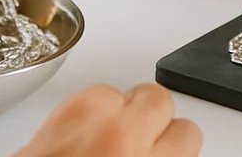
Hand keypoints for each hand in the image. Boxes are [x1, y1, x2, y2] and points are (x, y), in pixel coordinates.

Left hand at [15, 83, 200, 156]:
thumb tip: (164, 155)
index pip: (186, 133)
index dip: (175, 147)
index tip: (166, 154)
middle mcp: (118, 138)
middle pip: (158, 99)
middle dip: (152, 120)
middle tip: (140, 143)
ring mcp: (84, 122)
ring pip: (121, 90)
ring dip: (117, 111)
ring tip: (107, 139)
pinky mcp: (55, 115)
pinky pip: (86, 97)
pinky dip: (88, 113)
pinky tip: (82, 138)